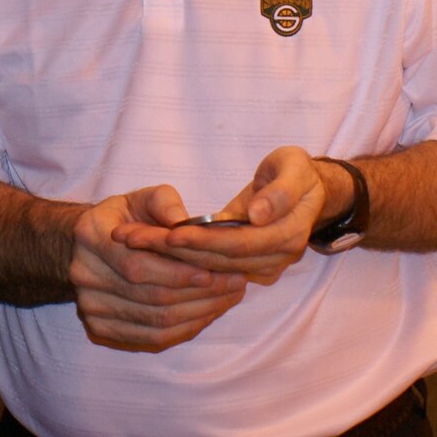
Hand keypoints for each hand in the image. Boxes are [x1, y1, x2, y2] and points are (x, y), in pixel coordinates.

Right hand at [70, 185, 246, 351]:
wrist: (90, 246)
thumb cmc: (126, 218)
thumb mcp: (143, 197)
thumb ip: (165, 203)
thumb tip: (184, 223)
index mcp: (90, 235)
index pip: (137, 265)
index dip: (177, 272)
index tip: (212, 271)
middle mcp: (84, 274)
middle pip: (149, 297)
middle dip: (198, 293)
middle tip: (235, 283)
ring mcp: (89, 306)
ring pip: (154, 322)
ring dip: (198, 313)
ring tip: (229, 297)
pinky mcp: (100, 329)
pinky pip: (150, 338)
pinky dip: (185, 329)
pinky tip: (207, 313)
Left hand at [120, 147, 325, 284]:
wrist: (304, 189)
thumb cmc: (295, 171)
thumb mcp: (293, 168)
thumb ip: (279, 192)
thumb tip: (256, 216)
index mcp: (287, 236)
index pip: (238, 245)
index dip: (203, 242)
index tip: (170, 233)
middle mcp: (274, 260)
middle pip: (217, 261)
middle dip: (174, 251)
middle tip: (132, 237)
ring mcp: (260, 268)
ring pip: (208, 268)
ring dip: (169, 258)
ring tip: (131, 240)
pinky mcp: (244, 268)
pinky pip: (208, 267)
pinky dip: (178, 259)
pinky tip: (149, 248)